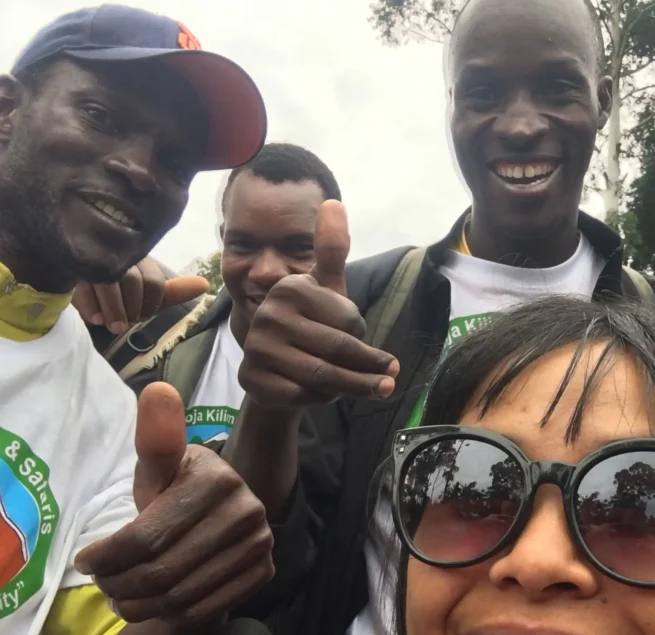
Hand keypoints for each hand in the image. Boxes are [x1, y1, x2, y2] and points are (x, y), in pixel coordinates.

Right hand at [73, 256, 208, 334]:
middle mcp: (117, 252)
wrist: (74, 274)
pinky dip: (92, 308)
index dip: (151, 304)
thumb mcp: (143, 290)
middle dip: (131, 308)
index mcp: (138, 256)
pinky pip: (82, 290)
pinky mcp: (71, 267)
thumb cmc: (116, 286)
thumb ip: (171, 291)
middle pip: (131, 281)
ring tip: (114, 326)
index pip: (155, 282)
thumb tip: (204, 285)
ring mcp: (92, 258)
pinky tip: (96, 319)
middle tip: (126, 324)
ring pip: (108, 283)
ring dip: (114, 311)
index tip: (144, 315)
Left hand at [75, 383, 273, 624]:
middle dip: (119, 584)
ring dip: (139, 604)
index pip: (145, 537)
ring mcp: (261, 543)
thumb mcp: (159, 468)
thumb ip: (156, 439)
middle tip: (104, 584)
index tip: (86, 559)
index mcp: (218, 480)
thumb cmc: (178, 491)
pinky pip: (205, 609)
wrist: (221, 519)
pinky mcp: (265, 571)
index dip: (106, 555)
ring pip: (180, 596)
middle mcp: (248, 511)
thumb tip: (157, 390)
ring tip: (123, 595)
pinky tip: (157, 600)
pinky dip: (171, 614)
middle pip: (161, 571)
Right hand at [238, 200, 399, 408]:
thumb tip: (333, 203)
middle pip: (337, 351)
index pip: (348, 322)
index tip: (364, 339)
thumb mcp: (327, 290)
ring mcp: (256, 348)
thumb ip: (332, 251)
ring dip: (353, 386)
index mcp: (290, 288)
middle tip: (391, 378)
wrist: (277, 369)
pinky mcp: (251, 379)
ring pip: (323, 377)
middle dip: (370, 368)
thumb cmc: (312, 325)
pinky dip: (322, 399)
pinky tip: (326, 394)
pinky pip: (303, 396)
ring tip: (376, 389)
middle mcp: (268, 314)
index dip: (364, 336)